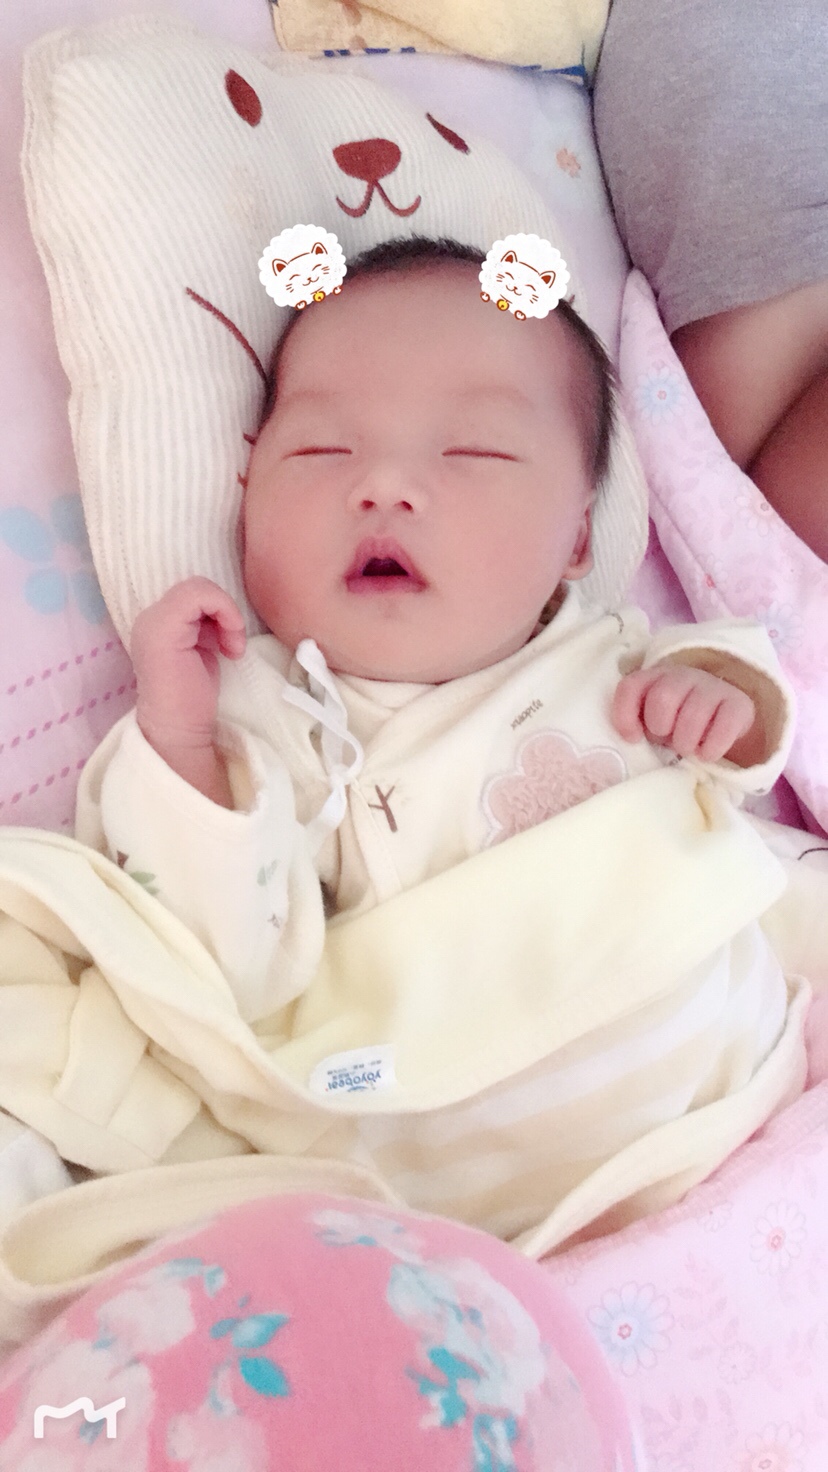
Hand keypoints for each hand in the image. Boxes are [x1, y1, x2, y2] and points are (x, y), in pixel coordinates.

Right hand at [131, 576, 246, 754]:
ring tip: (231, 647)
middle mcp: (150, 616)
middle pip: (197, 586)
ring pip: (199, 586)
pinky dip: (226, 613)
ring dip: (228, 615)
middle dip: (225, 611)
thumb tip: (223, 608)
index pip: (193, 593)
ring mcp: (153, 620)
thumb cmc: (192, 698)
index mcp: (159, 621)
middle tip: (232, 645)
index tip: (230, 642)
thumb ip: (205, 625)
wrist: (178, 729)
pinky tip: (229, 647)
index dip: (219, 609)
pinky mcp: (163, 628)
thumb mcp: (203, 650)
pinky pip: (199, 595)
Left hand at [611, 661, 757, 762]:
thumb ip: (638, 723)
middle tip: (667, 739)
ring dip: (685, 742)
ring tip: (687, 749)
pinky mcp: (739, 704)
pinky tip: (706, 754)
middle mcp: (683, 676)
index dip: (625, 715)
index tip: (634, 738)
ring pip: (693, 715)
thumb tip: (633, 738)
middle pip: (663, 698)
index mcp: (655, 678)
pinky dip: (712, 747)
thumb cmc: (677, 722)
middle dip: (660, 728)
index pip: (631, 687)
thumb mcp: (651, 721)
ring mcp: (713, 687)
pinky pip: (725, 726)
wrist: (722, 720)